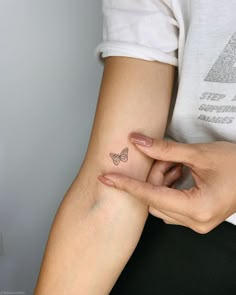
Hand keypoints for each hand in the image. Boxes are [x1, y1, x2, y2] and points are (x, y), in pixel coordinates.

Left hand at [98, 133, 235, 233]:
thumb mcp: (199, 153)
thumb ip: (165, 149)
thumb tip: (137, 142)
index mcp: (198, 208)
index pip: (151, 196)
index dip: (127, 185)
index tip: (107, 179)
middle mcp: (196, 222)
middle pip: (155, 201)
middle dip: (152, 178)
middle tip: (164, 159)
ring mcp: (197, 223)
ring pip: (161, 204)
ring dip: (160, 183)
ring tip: (175, 165)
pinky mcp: (197, 219)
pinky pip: (170, 207)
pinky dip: (168, 189)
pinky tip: (178, 174)